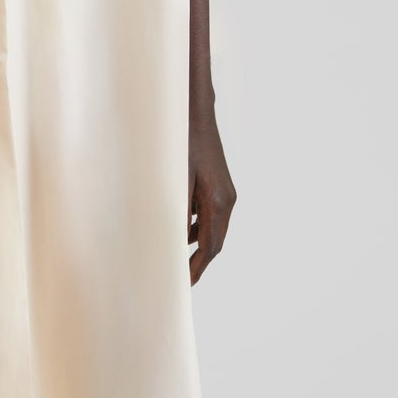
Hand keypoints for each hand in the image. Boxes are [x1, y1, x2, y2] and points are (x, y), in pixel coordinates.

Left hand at [187, 104, 236, 284]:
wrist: (196, 113)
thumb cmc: (184, 142)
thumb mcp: (176, 177)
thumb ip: (177, 209)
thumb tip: (171, 237)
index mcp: (218, 202)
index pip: (211, 246)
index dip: (197, 267)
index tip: (185, 284)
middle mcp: (226, 200)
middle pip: (214, 242)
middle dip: (198, 262)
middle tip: (181, 280)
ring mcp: (224, 193)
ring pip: (212, 229)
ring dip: (196, 245)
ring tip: (176, 260)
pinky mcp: (217, 186)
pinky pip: (208, 215)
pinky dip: (195, 228)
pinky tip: (179, 231)